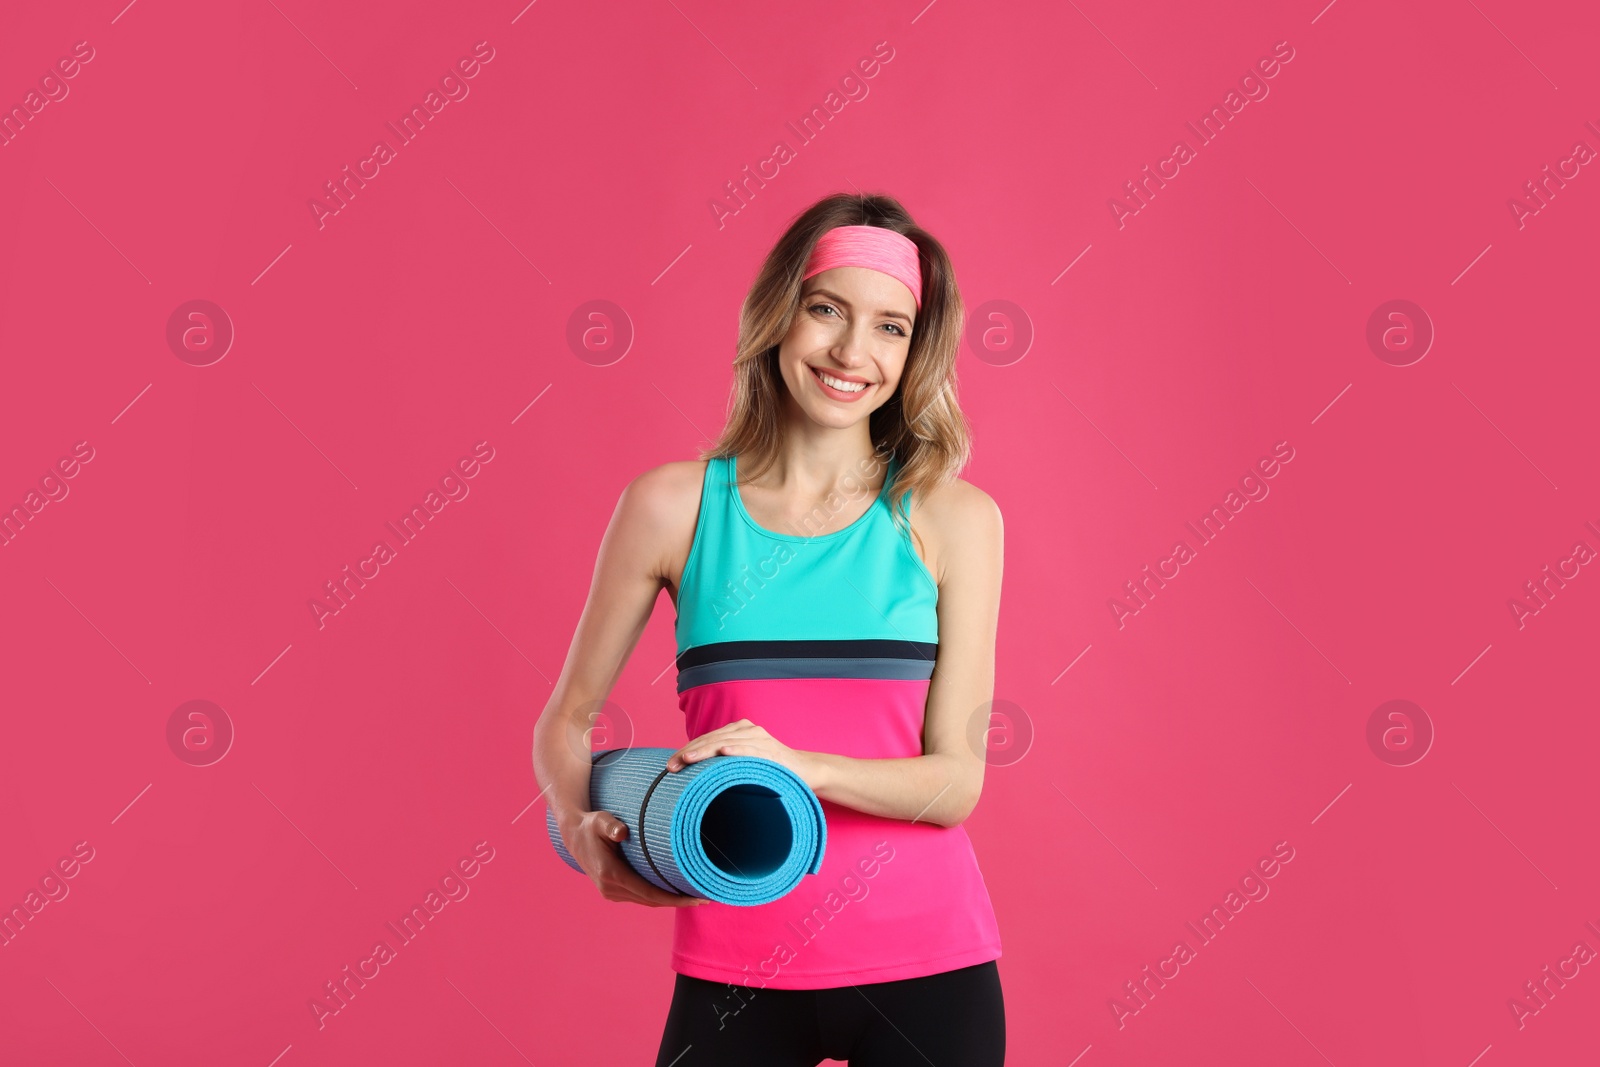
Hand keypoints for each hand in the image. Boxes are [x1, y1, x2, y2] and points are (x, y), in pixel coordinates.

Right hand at [559, 809, 709, 907]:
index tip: (695, 899)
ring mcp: (610, 892)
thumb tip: (622, 832)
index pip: (649, 894)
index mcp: (610, 874)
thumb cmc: (591, 825)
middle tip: (705, 899)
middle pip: (651, 901)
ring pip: (646, 902)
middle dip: (678, 902)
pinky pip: (640, 898)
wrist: (573, 835)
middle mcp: (610, 888)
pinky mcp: (613, 891)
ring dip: (669, 901)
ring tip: (695, 897)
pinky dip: (658, 898)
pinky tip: (674, 893)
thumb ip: (611, 825)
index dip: (674, 899)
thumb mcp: (600, 820)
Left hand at [666, 718, 823, 789]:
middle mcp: (746, 730)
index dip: (687, 751)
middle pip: (711, 739)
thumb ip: (723, 765)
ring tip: (688, 759)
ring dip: (706, 751)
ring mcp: (759, 738)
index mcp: (736, 732)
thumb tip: (693, 779)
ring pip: (726, 741)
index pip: (705, 739)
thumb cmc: (770, 770)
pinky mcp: (771, 750)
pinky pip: (751, 749)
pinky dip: (737, 750)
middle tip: (672, 766)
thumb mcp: (743, 765)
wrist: (805, 771)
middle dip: (690, 753)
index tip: (670, 765)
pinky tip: (724, 752)